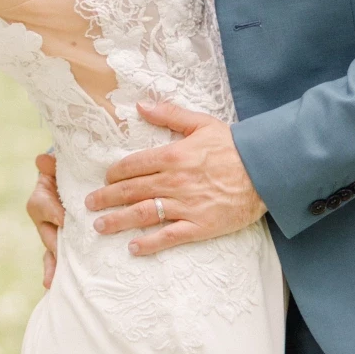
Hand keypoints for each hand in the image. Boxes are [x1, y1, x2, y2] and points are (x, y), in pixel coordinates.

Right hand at [26, 151, 61, 290]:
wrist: (81, 179)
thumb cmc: (73, 170)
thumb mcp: (64, 165)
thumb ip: (54, 164)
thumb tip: (42, 159)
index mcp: (44, 196)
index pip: (41, 205)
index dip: (51, 212)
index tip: (62, 220)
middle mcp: (46, 217)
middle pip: (46, 233)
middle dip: (53, 246)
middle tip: (60, 255)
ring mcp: (55, 232)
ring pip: (51, 250)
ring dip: (51, 266)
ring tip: (51, 282)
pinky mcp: (66, 244)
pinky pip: (60, 259)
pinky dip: (57, 273)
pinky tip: (55, 287)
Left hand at [85, 101, 264, 253]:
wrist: (265, 172)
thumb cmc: (234, 146)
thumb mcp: (201, 123)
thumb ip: (169, 114)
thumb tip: (141, 106)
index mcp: (172, 156)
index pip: (133, 165)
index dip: (114, 173)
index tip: (105, 179)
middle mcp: (173, 182)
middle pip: (130, 191)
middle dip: (106, 198)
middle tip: (89, 204)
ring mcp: (185, 205)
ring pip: (142, 214)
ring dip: (117, 221)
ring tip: (100, 226)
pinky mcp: (199, 226)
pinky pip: (168, 237)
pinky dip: (149, 244)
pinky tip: (133, 248)